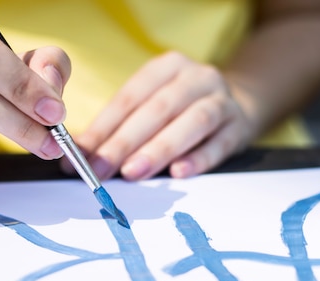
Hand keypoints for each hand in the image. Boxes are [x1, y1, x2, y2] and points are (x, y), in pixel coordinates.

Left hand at [62, 51, 254, 180]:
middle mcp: (196, 77)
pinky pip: (219, 143)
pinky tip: (179, 173)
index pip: (129, 97)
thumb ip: (119, 127)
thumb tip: (80, 156)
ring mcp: (222, 100)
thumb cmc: (178, 111)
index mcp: (166, 67)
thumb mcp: (149, 107)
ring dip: (159, 149)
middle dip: (125, 142)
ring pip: (191, 122)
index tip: (82, 155)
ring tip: (133, 172)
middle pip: (157, 109)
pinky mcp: (239, 126)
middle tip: (101, 169)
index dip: (103, 127)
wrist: (234, 107)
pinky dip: (199, 159)